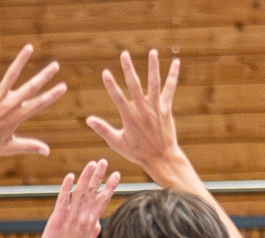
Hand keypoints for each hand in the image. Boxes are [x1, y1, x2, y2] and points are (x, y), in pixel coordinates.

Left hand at [0, 43, 63, 157]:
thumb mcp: (10, 147)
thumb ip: (30, 146)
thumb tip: (47, 151)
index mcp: (17, 116)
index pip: (39, 104)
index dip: (52, 95)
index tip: (63, 86)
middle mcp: (9, 105)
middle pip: (30, 88)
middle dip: (44, 76)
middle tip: (55, 65)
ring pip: (11, 75)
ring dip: (21, 60)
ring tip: (29, 47)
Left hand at [41, 158, 119, 237]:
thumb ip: (93, 230)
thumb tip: (98, 222)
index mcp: (90, 222)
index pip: (102, 200)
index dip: (109, 186)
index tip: (116, 174)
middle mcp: (83, 218)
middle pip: (93, 193)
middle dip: (99, 176)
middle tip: (104, 161)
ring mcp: (71, 218)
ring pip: (80, 193)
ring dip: (86, 177)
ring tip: (92, 163)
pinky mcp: (57, 220)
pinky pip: (62, 201)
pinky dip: (66, 188)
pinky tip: (70, 176)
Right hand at [88, 50, 183, 174]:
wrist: (162, 158)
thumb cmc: (138, 153)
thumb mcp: (118, 144)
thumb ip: (104, 130)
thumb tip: (88, 120)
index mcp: (130, 118)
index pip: (118, 98)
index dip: (111, 85)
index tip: (105, 72)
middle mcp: (143, 111)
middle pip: (135, 86)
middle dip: (129, 69)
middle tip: (124, 54)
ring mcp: (156, 109)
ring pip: (154, 84)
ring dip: (153, 67)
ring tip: (152, 52)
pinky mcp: (166, 109)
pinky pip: (170, 89)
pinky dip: (173, 76)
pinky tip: (176, 62)